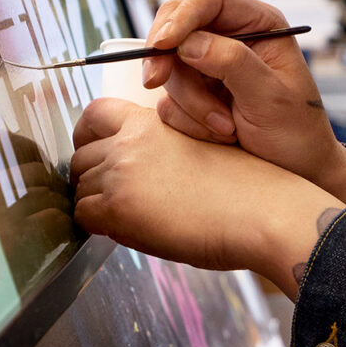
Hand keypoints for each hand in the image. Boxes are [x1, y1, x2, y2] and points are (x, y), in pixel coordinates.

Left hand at [70, 98, 345, 296]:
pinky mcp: (118, 207)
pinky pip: (84, 217)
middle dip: (91, 178)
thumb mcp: (199, 148)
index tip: (94, 154)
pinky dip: (101, 227)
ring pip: (81, 189)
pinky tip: (131, 232)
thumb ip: (161, 150)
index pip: (93, 114)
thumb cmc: (248, 188)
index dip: (88, 137)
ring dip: (99, 205)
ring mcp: (120, 172)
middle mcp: (129, 141)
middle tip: (114, 199)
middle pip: (80, 157)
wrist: (265, 212)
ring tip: (132, 219)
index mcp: (150, 121)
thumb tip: (137, 175)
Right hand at [141, 0, 345, 205]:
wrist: (298, 172)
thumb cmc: (298, 132)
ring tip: (226, 127)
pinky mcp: (196, 95)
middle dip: (166, 57)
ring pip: (169, 67)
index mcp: (258, 24)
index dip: (181, 16)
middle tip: (156, 82)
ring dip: (190, 102)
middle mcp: (231, 39)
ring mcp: (210, 67)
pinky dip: (187, 120)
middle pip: (176, 24)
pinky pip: (168, 99)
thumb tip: (189, 43)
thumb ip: (233, 64)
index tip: (164, 45)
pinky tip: (221, 134)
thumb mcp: (270, 97)